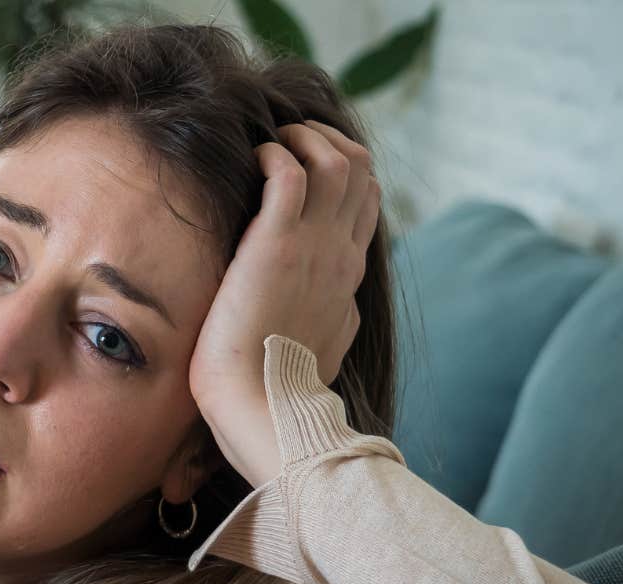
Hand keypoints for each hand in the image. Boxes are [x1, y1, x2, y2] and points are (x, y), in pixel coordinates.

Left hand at [188, 120, 380, 409]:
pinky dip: (276, 155)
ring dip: (304, 138)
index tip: (307, 167)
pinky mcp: (278, 244)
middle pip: (360, 171)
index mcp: (349, 276)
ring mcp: (314, 246)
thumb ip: (335, 315)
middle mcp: (340, 253)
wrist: (263, 406)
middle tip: (290, 141)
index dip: (343, 172)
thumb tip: (341, 306)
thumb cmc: (279, 387)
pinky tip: (255, 160)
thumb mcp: (325, 345)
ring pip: (336, 160)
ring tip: (274, 141)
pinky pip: (291, 173)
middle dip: (327, 140)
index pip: (367, 202)